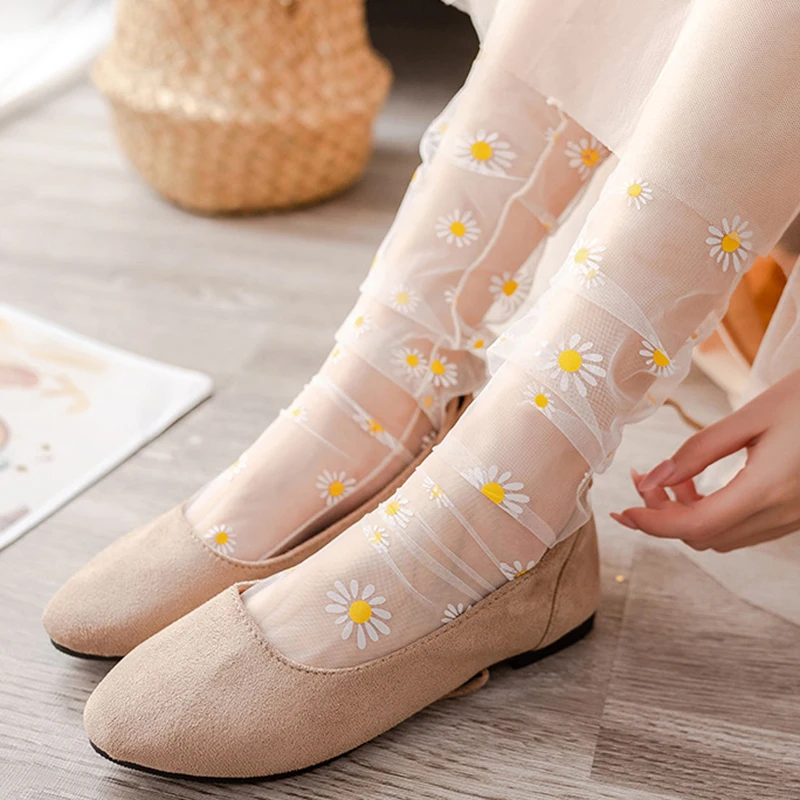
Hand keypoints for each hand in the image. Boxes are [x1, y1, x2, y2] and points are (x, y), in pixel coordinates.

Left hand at [610, 370, 799, 551]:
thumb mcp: (752, 415)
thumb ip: (700, 449)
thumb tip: (655, 478)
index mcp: (767, 489)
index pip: (696, 525)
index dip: (653, 523)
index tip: (622, 510)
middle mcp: (781, 514)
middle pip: (703, 536)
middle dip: (662, 515)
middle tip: (642, 479)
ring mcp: (791, 519)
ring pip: (721, 537)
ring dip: (684, 515)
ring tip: (666, 477)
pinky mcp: (794, 514)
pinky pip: (740, 527)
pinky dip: (709, 513)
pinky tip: (695, 483)